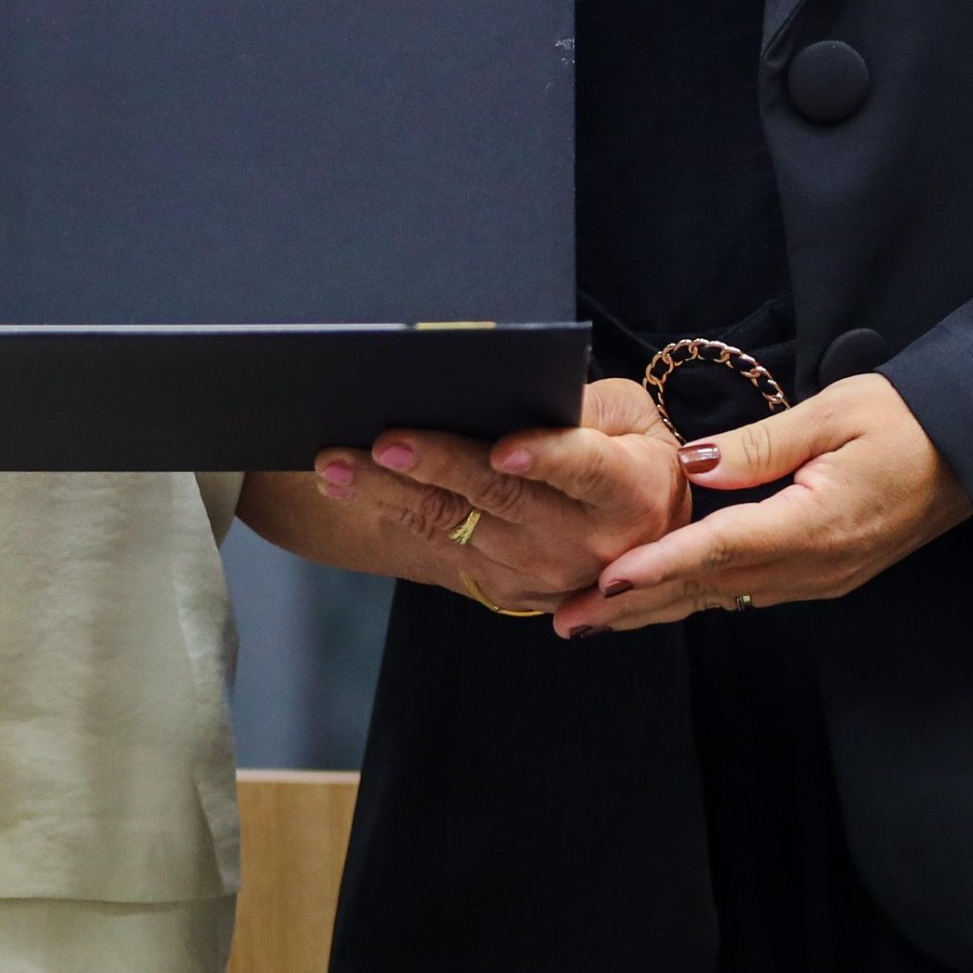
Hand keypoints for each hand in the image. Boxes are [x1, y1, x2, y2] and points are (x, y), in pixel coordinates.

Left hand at [313, 377, 683, 617]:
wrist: (635, 535)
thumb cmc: (630, 451)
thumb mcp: (632, 416)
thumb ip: (589, 404)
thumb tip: (524, 385)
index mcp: (628, 491)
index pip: (585, 469)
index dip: (545, 458)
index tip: (503, 449)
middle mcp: (588, 542)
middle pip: (502, 496)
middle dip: (437, 466)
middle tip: (384, 441)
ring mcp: (543, 572)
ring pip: (457, 524)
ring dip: (389, 492)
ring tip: (337, 462)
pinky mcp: (507, 586)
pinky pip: (440, 544)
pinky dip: (390, 510)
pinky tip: (347, 487)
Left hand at [565, 372, 971, 634]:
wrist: (970, 455)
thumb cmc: (906, 421)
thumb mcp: (834, 413)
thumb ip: (759, 445)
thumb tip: (692, 465)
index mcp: (816, 524)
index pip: (720, 548)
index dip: (658, 564)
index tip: (606, 578)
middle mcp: (813, 566)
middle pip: (708, 588)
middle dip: (634, 605)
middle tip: (567, 619)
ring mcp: (819, 578)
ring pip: (723, 598)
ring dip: (657, 608)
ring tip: (593, 619)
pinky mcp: (822, 575)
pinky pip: (746, 593)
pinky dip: (694, 596)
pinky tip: (658, 598)